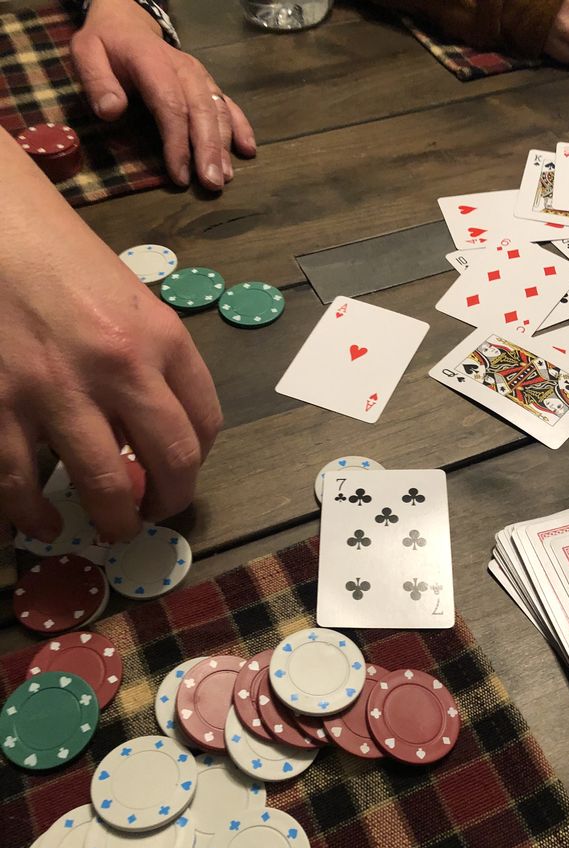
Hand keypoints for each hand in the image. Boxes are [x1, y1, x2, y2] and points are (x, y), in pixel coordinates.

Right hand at [0, 129, 222, 543]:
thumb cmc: (57, 256)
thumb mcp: (129, 299)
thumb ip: (150, 361)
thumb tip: (152, 429)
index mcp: (161, 337)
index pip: (205, 423)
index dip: (196, 463)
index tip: (177, 475)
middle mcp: (118, 366)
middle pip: (172, 463)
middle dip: (166, 503)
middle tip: (149, 514)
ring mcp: (55, 387)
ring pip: (102, 485)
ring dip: (110, 520)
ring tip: (103, 527)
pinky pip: (17, 482)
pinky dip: (25, 516)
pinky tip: (31, 524)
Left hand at [70, 0, 255, 190]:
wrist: (127, 23)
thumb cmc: (106, 45)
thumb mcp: (86, 52)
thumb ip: (96, 80)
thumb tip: (111, 111)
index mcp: (151, 61)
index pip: (170, 104)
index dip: (177, 141)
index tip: (179, 174)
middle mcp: (182, 68)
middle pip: (201, 110)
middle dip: (208, 149)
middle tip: (211, 184)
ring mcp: (198, 75)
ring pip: (218, 109)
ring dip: (224, 145)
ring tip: (225, 177)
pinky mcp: (206, 83)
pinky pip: (228, 104)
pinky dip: (240, 126)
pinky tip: (248, 150)